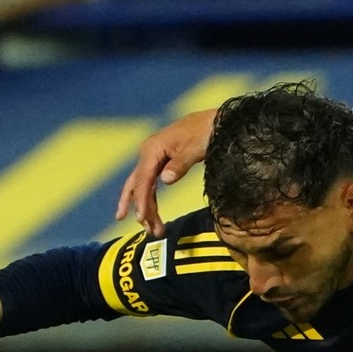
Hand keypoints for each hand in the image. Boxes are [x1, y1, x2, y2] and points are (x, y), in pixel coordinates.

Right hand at [115, 110, 217, 234]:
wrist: (215, 121)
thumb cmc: (206, 132)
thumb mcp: (195, 148)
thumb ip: (180, 164)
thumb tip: (165, 180)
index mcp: (152, 148)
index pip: (142, 179)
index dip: (141, 200)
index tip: (142, 218)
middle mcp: (148, 152)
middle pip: (137, 184)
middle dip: (141, 208)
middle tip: (147, 230)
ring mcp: (154, 157)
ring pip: (143, 186)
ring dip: (147, 208)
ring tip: (154, 230)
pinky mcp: (162, 162)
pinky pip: (151, 183)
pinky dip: (151, 199)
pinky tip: (152, 214)